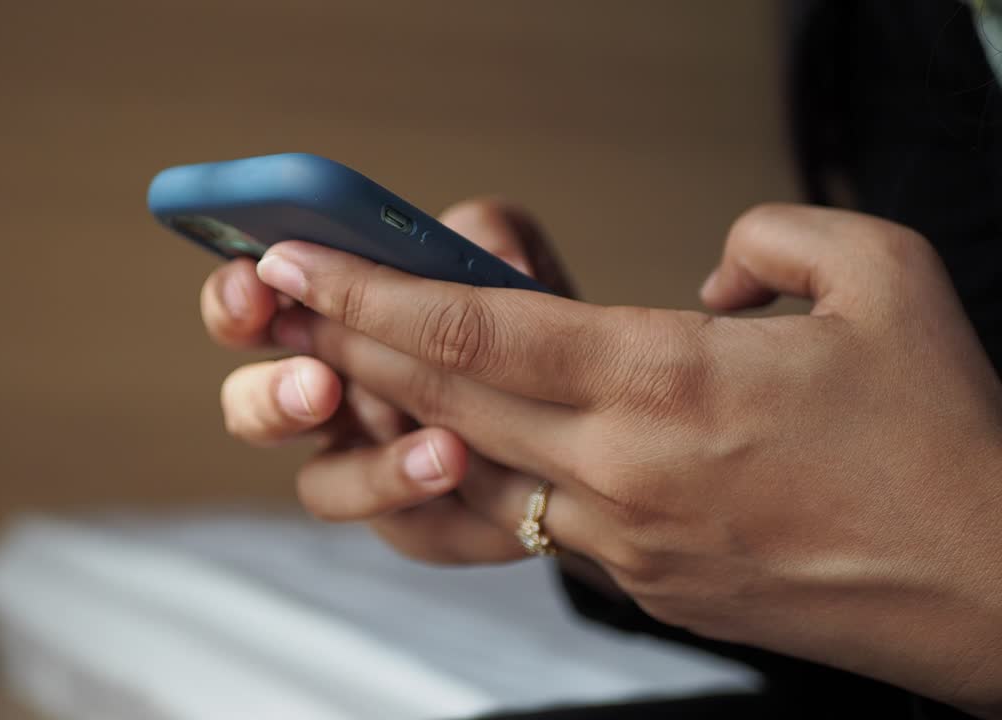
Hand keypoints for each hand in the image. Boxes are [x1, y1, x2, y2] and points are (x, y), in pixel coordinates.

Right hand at [202, 199, 620, 573]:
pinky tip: (466, 465)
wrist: (581, 405)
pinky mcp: (418, 522)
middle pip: (249, 407)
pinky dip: (435, 498)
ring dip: (371, 469)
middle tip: (318, 384)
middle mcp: (327, 397)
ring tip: (443, 448)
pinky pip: (404, 528)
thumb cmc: (519, 311)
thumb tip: (493, 260)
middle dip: (272, 397)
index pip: (247, 306)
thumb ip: (487, 234)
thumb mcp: (506, 255)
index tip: (257, 280)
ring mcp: (367, 465)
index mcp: (321, 319)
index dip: (235, 297)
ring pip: (321, 485)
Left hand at [254, 203, 1001, 715]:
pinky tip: (445, 443)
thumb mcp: (886, 278)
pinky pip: (526, 522)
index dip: (372, 291)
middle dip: (344, 343)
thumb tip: (705, 275)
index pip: (478, 329)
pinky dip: (471, 476)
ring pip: (467, 468)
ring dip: (390, 415)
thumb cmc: (948, 438)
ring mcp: (621, 539)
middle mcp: (623, 468)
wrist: (994, 591)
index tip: (298, 261)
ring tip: (337, 369)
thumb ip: (774, 239)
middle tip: (274, 303)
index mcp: (670, 381)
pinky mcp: (637, 583)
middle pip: (442, 397)